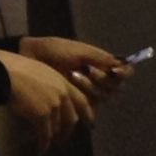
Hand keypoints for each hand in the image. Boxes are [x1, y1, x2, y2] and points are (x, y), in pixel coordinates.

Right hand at [0, 48, 93, 150]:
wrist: (3, 72)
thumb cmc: (14, 68)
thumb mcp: (39, 71)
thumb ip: (48, 84)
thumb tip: (45, 96)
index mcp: (62, 82)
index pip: (82, 101)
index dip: (87, 114)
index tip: (90, 123)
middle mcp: (62, 94)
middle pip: (71, 118)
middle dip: (67, 132)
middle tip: (62, 140)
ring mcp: (54, 105)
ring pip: (57, 128)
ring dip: (50, 138)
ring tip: (45, 144)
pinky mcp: (42, 115)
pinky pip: (45, 135)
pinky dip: (43, 145)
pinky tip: (40, 151)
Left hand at [15, 36, 133, 100]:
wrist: (31, 58)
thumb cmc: (54, 50)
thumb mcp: (79, 50)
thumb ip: (101, 58)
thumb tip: (121, 65)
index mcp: (102, 64)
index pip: (124, 72)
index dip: (123, 73)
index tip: (113, 71)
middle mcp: (100, 79)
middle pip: (116, 87)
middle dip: (102, 79)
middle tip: (87, 69)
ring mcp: (89, 92)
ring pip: (103, 96)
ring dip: (89, 85)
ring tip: (72, 75)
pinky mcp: (77, 102)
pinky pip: (89, 105)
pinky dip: (81, 94)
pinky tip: (70, 84)